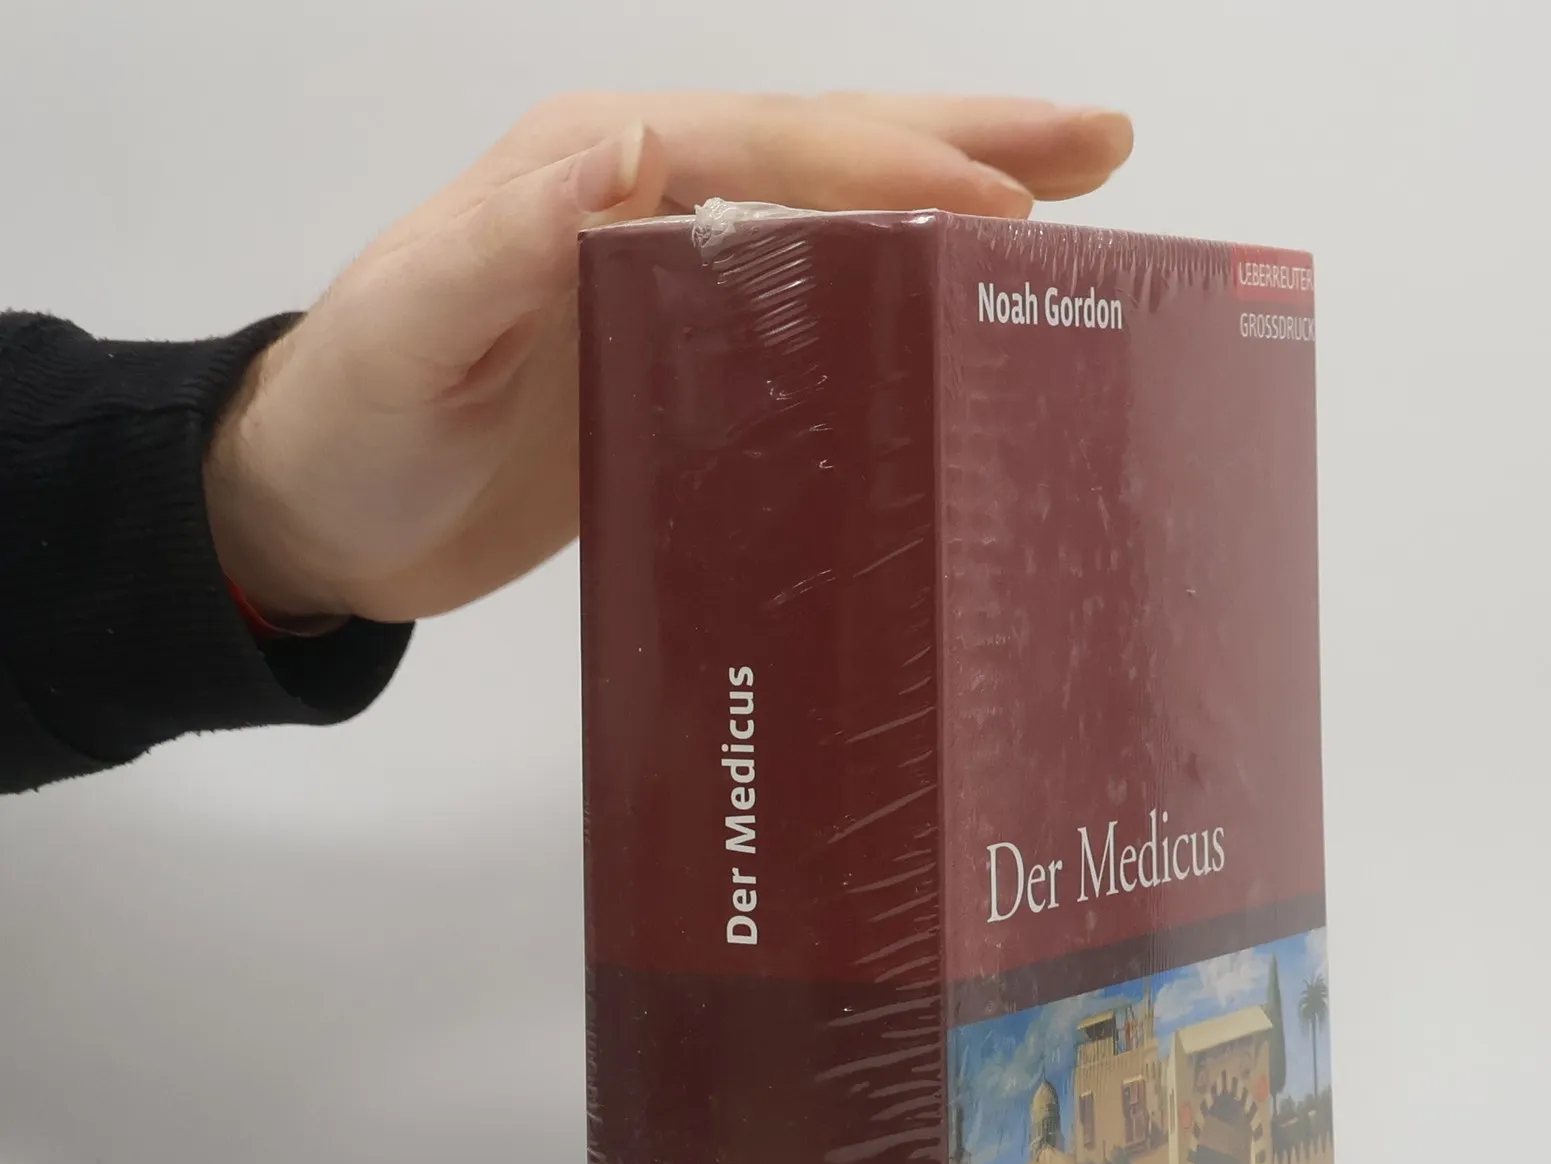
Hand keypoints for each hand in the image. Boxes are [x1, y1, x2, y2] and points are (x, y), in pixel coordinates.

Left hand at [203, 92, 1132, 625]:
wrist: (325, 513)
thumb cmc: (355, 425)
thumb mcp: (408, 330)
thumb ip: (502, 241)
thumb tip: (623, 150)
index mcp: (595, 171)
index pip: (774, 151)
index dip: (894, 173)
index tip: (1011, 212)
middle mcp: (649, 201)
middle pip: (834, 152)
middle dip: (973, 144)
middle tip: (1107, 149)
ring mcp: (678, 282)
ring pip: (842, 220)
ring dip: (957, 203)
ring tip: (1077, 205)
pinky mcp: (692, 364)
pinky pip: (820, 310)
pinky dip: (901, 299)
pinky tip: (961, 322)